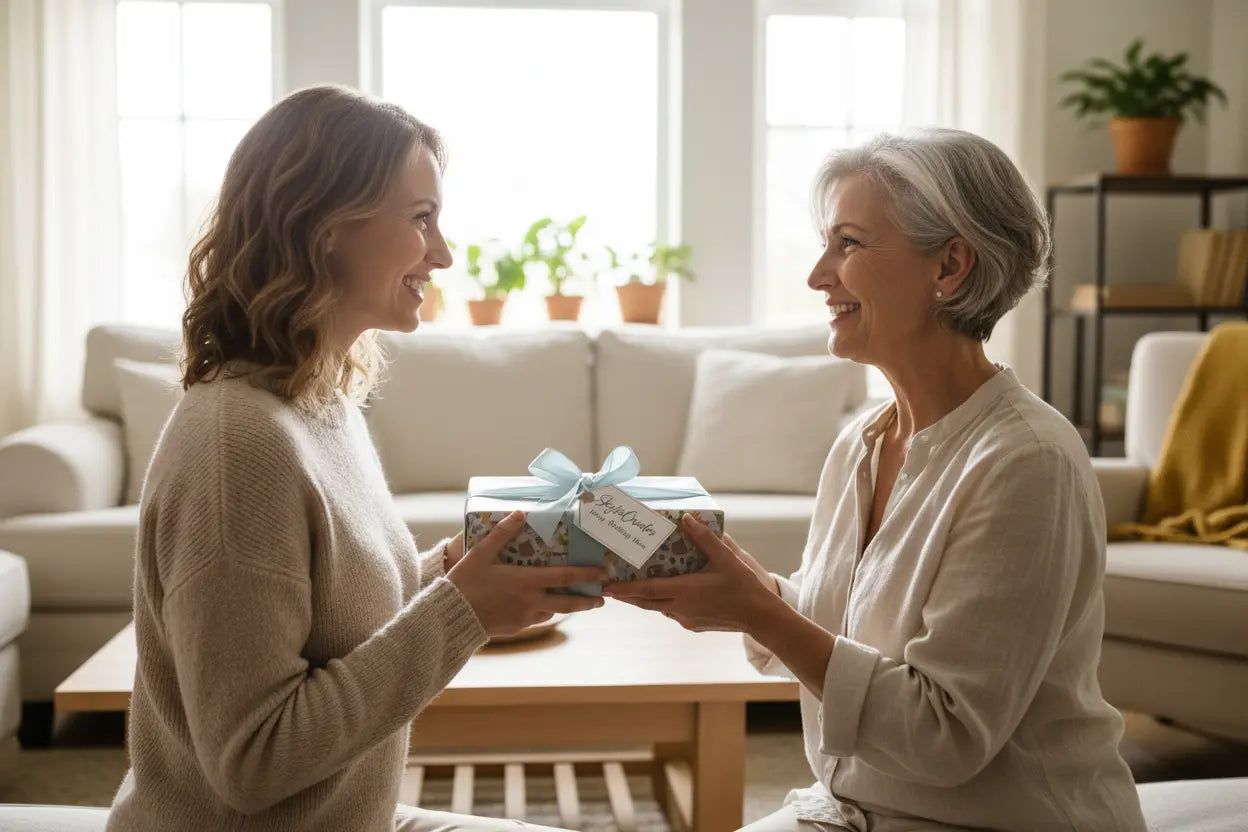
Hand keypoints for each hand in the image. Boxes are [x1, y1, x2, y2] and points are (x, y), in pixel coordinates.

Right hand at [447, 511, 607, 637]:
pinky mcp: (515, 628)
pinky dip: (542, 612)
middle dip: (587, 600)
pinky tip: (538, 607)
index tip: (602, 573)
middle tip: (601, 598)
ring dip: (564, 607)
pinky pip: (535, 619)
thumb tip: (522, 513)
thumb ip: (503, 533)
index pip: (565, 578)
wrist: (450, 617)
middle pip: (568, 603)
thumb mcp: (481, 553)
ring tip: (571, 600)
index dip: (586, 575)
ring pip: (552, 612)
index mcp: (526, 581)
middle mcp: (531, 601)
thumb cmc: (465, 582)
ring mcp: (524, 618)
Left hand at [603, 515, 780, 632]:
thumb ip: (704, 538)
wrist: (760, 617)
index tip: (606, 588)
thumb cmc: (743, 586)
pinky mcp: (694, 625)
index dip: (624, 589)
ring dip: (646, 600)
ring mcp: (687, 619)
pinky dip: (664, 604)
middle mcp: (680, 608)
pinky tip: (668, 595)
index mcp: (684, 591)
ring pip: (659, 609)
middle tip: (610, 589)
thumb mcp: (725, 558)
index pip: (646, 591)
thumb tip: (686, 518)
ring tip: (635, 588)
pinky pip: (673, 614)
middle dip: (627, 596)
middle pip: (646, 603)